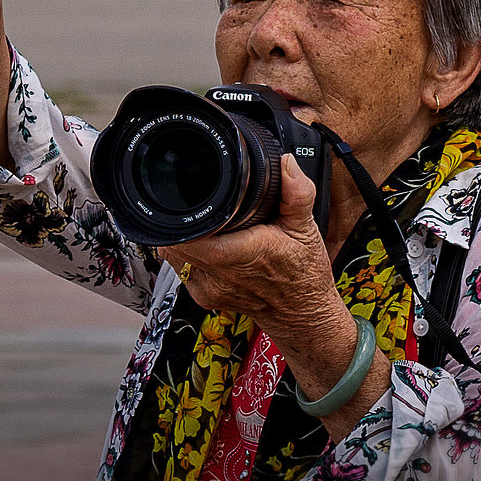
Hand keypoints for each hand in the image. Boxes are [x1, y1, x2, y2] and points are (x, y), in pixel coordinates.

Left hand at [159, 155, 345, 337]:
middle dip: (184, 221)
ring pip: (174, 255)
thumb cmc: (304, 276)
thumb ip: (296, 193)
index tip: (191, 198)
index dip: (182, 214)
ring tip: (208, 227)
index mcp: (238, 254)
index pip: (187, 235)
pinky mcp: (204, 297)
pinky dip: (191, 255)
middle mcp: (218, 275)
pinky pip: (183, 269)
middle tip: (202, 208)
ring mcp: (207, 289)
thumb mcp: (306, 229)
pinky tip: (211, 247)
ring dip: (185, 238)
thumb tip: (285, 164)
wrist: (303, 316)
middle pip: (174, 241)